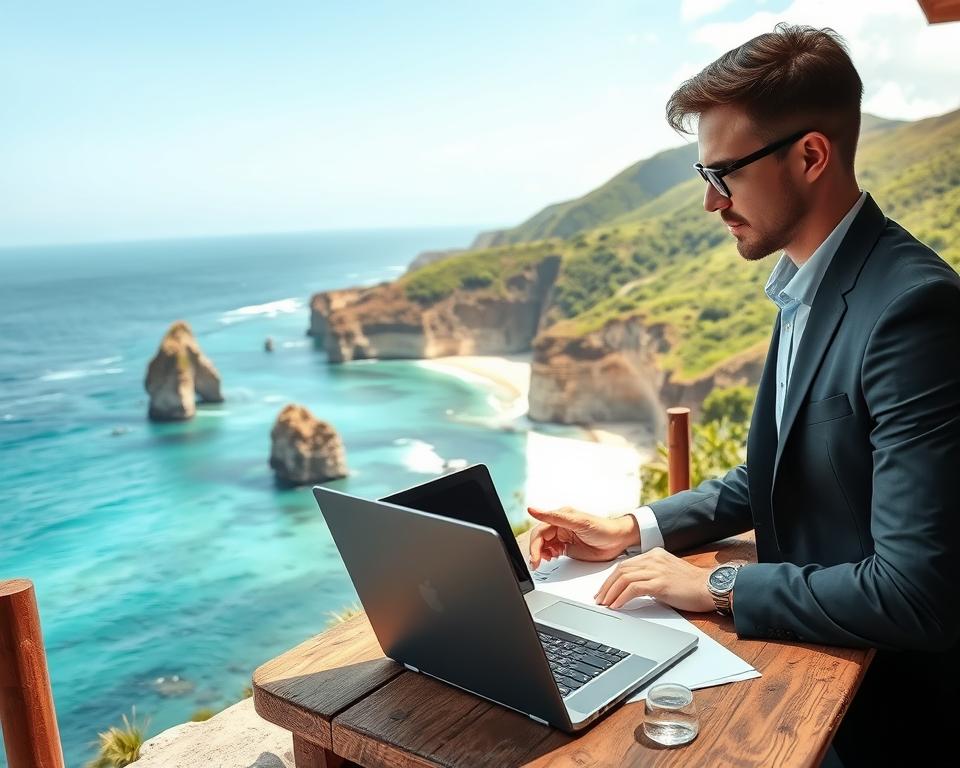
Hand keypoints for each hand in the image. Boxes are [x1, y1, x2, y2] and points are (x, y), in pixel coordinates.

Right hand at [527, 506, 636, 569]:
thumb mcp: (577, 521)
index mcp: (560, 518)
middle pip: (540, 540)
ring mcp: (563, 538)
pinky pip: (552, 552)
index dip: (535, 545)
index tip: (535, 558)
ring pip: (544, 547)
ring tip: (544, 562)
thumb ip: (554, 516)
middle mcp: (559, 527)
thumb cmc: (602, 527)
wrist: (619, 541)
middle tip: (537, 564)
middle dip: (536, 552)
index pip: (540, 532)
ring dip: (541, 555)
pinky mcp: (568, 548)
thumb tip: (532, 509)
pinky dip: (548, 557)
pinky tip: (551, 560)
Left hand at [593, 547, 715, 611]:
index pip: (625, 565)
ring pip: (624, 578)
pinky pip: (633, 588)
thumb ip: (651, 575)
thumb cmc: (692, 585)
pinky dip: (622, 597)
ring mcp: (657, 570)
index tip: (604, 590)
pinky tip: (617, 605)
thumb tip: (632, 588)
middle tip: (599, 599)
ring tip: (604, 604)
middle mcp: (653, 559)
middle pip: (621, 570)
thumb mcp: (667, 573)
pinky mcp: (660, 583)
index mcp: (654, 554)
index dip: (611, 578)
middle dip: (607, 586)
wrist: (711, 587)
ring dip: (611, 592)